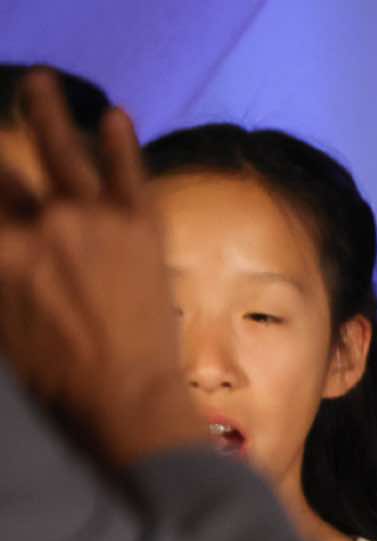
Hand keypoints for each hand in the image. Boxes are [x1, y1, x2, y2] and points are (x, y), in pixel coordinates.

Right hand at [0, 69, 200, 467]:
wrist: (130, 403)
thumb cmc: (56, 381)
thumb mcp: (0, 326)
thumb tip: (7, 253)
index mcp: (0, 251)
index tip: (2, 200)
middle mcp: (41, 224)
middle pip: (6, 174)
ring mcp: (95, 220)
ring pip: (63, 150)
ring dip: (49, 111)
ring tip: (42, 82)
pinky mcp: (142, 228)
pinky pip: (129, 173)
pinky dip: (121, 142)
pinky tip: (116, 115)